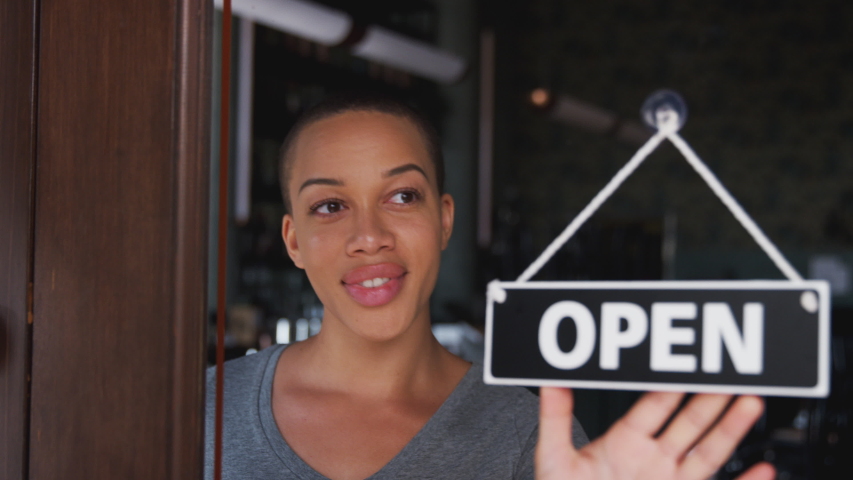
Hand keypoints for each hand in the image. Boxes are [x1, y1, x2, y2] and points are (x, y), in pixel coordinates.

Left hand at [536, 387, 774, 479]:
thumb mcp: (555, 458)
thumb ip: (556, 418)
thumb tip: (550, 381)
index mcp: (624, 443)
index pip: (654, 406)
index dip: (672, 386)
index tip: (688, 365)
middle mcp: (652, 460)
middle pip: (688, 423)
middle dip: (710, 399)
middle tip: (729, 377)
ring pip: (708, 452)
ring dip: (731, 429)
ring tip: (750, 403)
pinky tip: (762, 469)